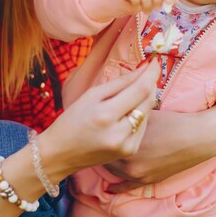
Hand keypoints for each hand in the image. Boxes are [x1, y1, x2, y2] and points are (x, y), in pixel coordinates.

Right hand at [40, 58, 159, 175]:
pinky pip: (142, 125)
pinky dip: (140, 114)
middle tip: (148, 71)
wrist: (60, 154)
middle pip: (148, 101)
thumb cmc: (72, 120)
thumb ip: (120, 82)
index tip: (155, 62)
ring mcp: (126, 145)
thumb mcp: (91, 96)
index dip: (151, 74)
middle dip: (151, 83)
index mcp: (106, 115)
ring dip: (145, 98)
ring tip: (133, 90)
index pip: (140, 89)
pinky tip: (129, 109)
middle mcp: (119, 133)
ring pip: (147, 113)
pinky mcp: (130, 151)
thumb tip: (143, 70)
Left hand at [104, 109, 215, 192]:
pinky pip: (126, 187)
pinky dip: (117, 186)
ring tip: (105, 152)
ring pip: (113, 169)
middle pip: (107, 153)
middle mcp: (129, 160)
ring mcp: (137, 173)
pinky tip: (109, 187)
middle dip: (104, 145)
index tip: (99, 125)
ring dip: (110, 161)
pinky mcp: (147, 181)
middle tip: (100, 138)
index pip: (106, 135)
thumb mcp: (147, 112)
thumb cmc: (174, 121)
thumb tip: (116, 104)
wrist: (197, 137)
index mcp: (127, 140)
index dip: (103, 129)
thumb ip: (129, 110)